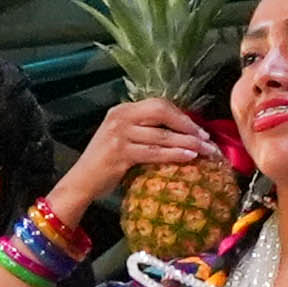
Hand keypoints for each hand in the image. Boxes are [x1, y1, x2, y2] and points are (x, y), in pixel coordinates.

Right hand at [54, 101, 216, 224]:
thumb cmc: (105, 164)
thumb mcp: (123, 139)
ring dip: (187, 142)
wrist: (81, 182)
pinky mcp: (120, 153)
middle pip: (162, 112)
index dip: (182, 116)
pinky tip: (189, 157)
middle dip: (188, 125)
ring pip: (162, 135)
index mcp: (122, 110)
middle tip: (206, 139)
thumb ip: (144, 131)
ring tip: (205, 151)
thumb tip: (179, 134)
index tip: (199, 129)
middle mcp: (120, 117)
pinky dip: (174, 154)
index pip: (158, 104)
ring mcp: (119, 135)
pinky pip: (154, 152)